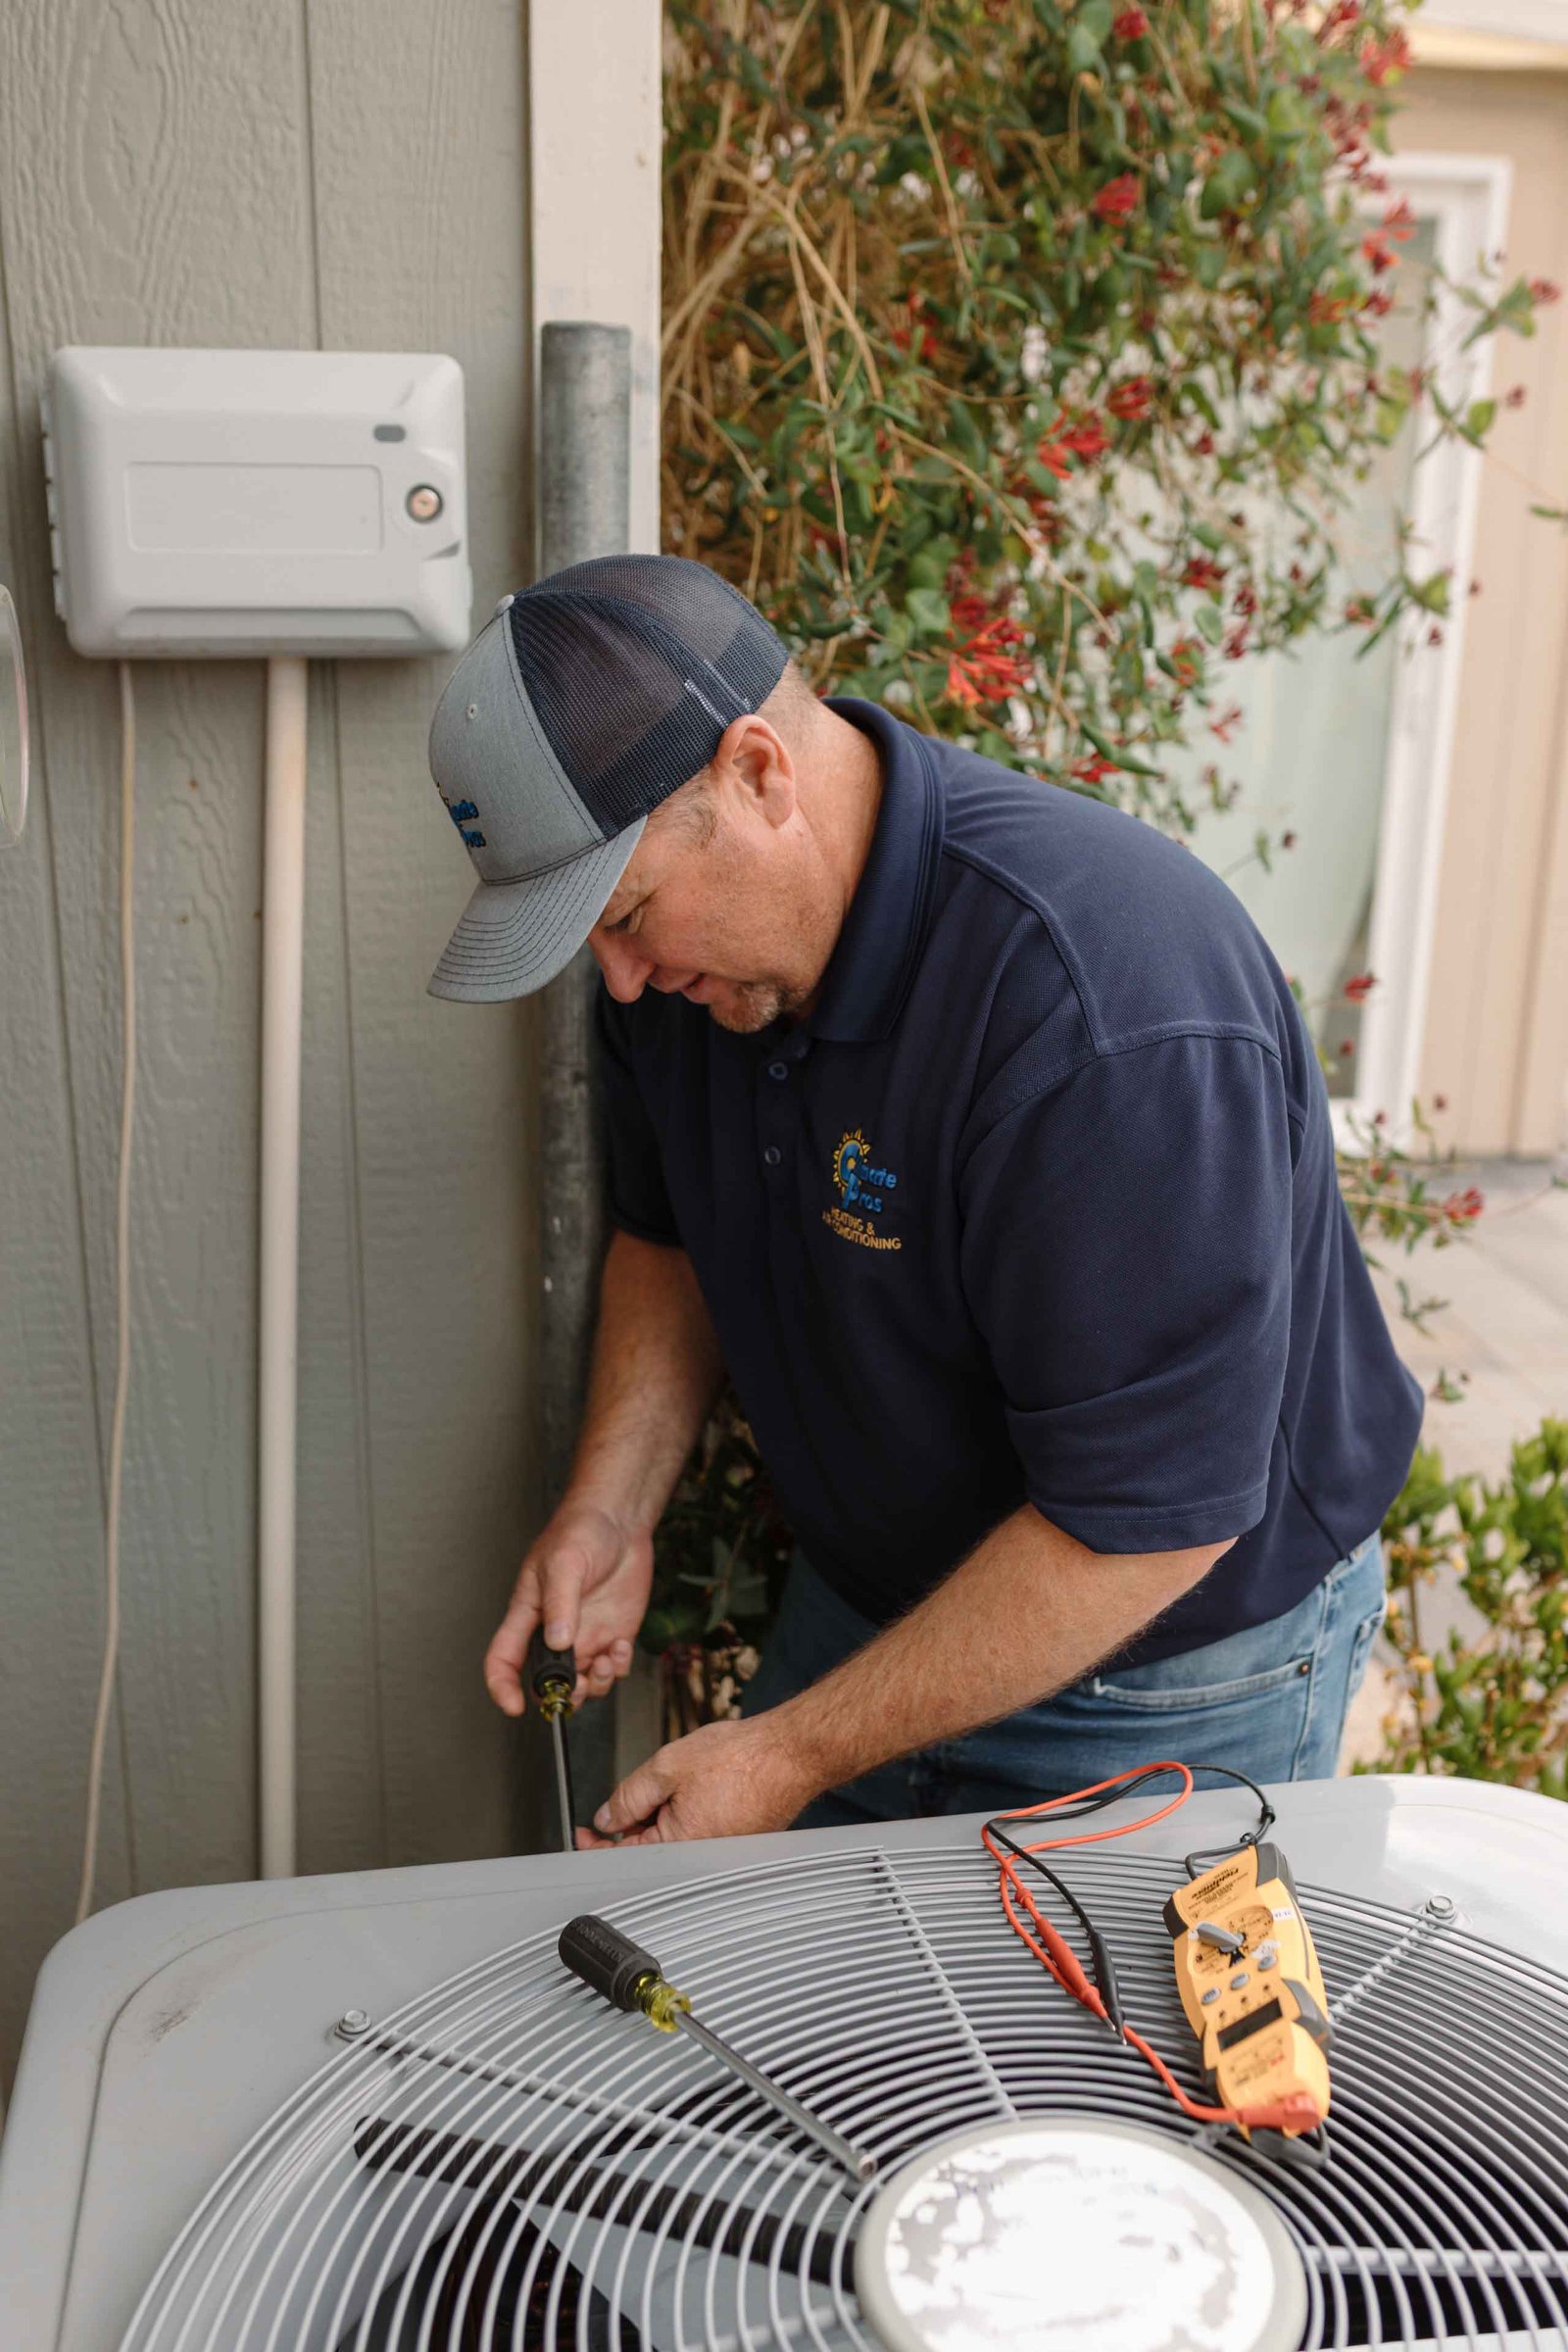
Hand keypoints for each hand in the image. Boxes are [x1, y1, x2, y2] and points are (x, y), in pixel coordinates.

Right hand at [484, 1497, 653, 1716]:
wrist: (621, 1522)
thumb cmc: (581, 1531)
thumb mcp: (564, 1562)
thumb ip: (560, 1604)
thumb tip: (558, 1642)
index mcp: (529, 1615)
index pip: (504, 1658)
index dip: (503, 1686)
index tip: (515, 1706)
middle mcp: (554, 1633)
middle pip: (546, 1683)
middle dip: (562, 1696)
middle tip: (581, 1683)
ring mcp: (585, 1636)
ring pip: (583, 1684)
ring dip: (595, 1685)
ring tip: (607, 1660)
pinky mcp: (612, 1635)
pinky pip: (613, 1669)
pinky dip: (619, 1668)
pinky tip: (622, 1645)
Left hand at [575, 1715, 821, 1847]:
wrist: (791, 1753)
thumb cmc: (741, 1758)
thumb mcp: (667, 1766)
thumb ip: (629, 1796)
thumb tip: (607, 1818)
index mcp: (678, 1844)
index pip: (623, 1854)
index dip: (597, 1842)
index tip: (586, 1831)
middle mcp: (701, 1858)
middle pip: (650, 1846)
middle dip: (638, 1817)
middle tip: (648, 1785)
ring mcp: (721, 1852)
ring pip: (675, 1837)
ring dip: (665, 1812)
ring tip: (686, 1776)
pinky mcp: (737, 1842)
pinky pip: (700, 1833)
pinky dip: (690, 1812)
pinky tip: (703, 1785)